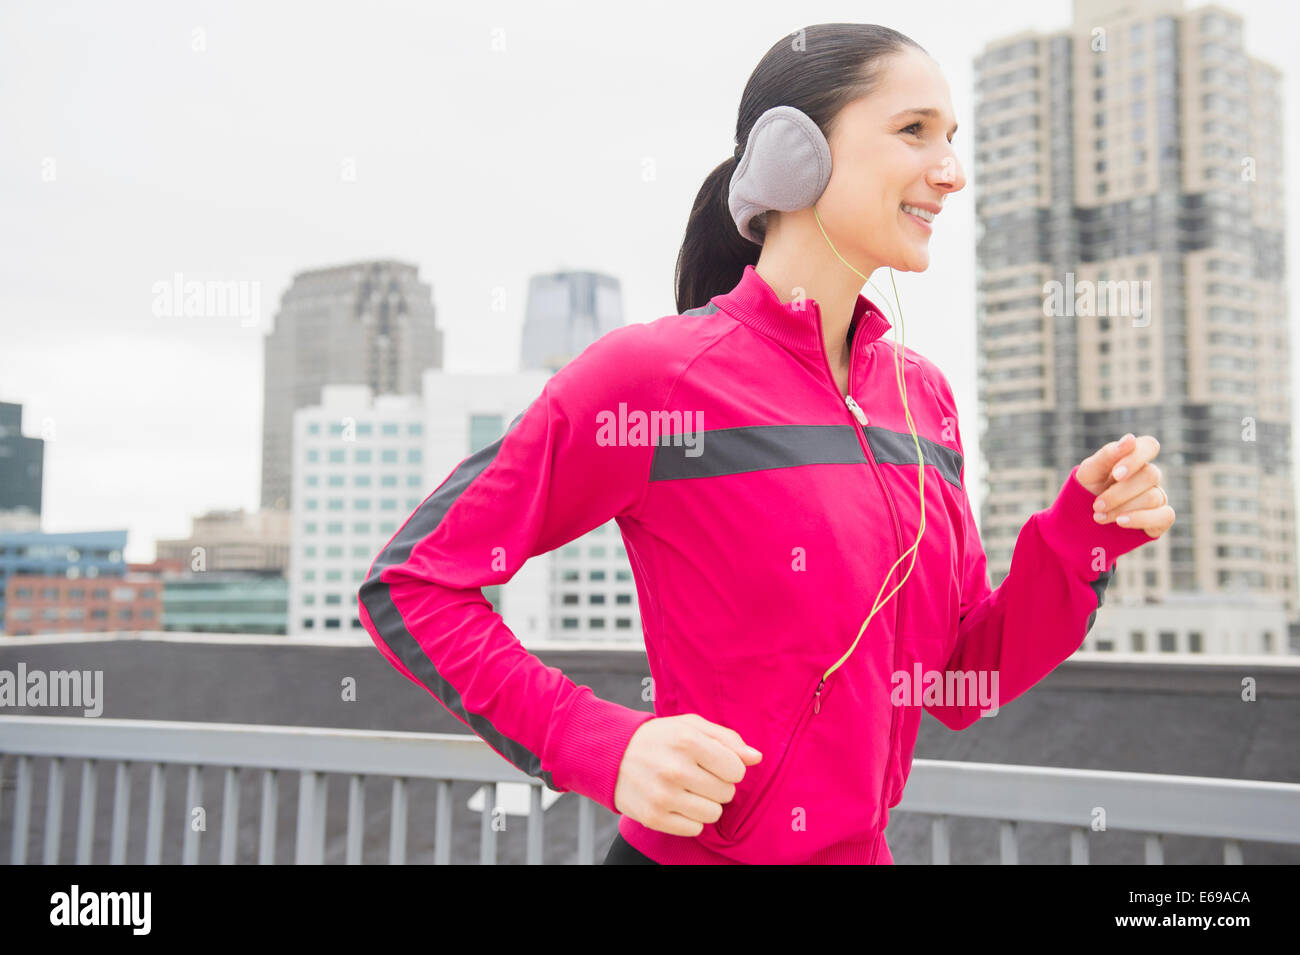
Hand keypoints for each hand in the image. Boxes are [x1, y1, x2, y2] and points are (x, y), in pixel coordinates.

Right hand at [613, 713, 762, 836]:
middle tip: (698, 776)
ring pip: (713, 814)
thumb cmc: (660, 739)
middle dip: (718, 785)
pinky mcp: (654, 817)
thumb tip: (756, 757)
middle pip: (726, 793)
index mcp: (688, 741)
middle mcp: (675, 769)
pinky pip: (694, 829)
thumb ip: (728, 739)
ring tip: (688, 790)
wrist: (612, 754)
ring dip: (706, 804)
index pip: (736, 770)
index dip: (730, 767)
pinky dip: (690, 819)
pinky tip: (677, 803)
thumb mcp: (692, 726)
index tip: (714, 763)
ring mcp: (663, 795)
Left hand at [1074, 433, 1174, 539]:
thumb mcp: (1089, 472)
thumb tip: (1130, 438)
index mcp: (1134, 458)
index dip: (1136, 458)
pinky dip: (1141, 519)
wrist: (1081, 520)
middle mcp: (1149, 475)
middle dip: (1119, 493)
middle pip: (1150, 475)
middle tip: (1096, 505)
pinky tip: (1121, 522)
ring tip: (1099, 516)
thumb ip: (1107, 455)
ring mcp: (1159, 496)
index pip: (1150, 446)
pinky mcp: (1162, 518)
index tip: (1116, 474)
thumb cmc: (1087, 489)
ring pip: (1153, 497)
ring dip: (1122, 509)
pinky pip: (1166, 516)